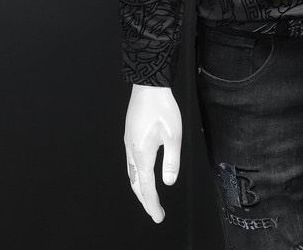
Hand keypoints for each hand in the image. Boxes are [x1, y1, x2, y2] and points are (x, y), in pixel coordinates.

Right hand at [124, 84, 182, 221]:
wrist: (148, 86)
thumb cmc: (162, 108)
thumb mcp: (174, 135)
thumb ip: (172, 161)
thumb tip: (169, 182)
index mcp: (142, 154)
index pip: (146, 187)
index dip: (152, 204)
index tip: (158, 217)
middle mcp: (132, 152)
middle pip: (136, 184)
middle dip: (145, 200)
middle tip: (155, 212)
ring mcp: (128, 143)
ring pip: (131, 174)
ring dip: (139, 189)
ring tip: (148, 198)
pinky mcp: (130, 135)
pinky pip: (130, 163)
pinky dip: (136, 176)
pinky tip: (141, 174)